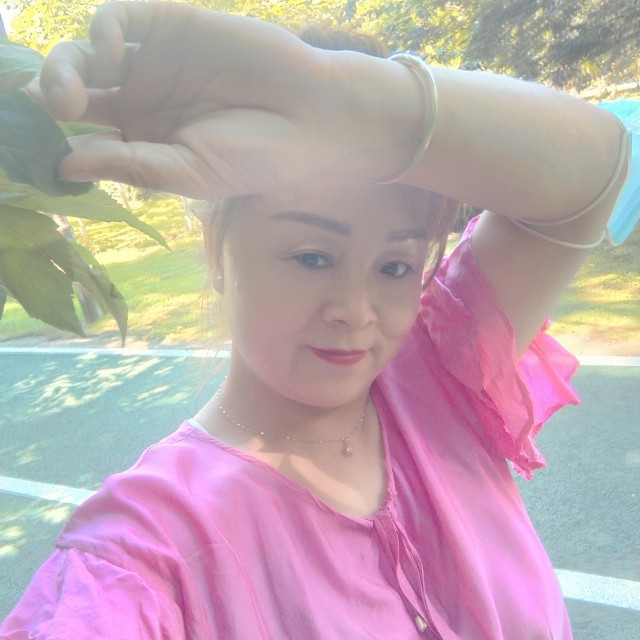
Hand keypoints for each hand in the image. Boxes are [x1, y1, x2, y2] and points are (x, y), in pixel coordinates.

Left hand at [31, 2, 401, 197]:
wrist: (309, 115)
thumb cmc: (254, 155)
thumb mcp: (186, 173)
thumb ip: (126, 165)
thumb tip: (61, 166)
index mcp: (144, 142)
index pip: (82, 137)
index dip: (51, 139)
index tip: (26, 149)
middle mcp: (142, 100)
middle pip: (75, 94)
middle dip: (48, 100)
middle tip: (48, 114)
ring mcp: (154, 61)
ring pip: (85, 54)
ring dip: (62, 69)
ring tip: (70, 97)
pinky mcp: (170, 25)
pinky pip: (117, 20)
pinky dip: (100, 33)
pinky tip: (108, 56)